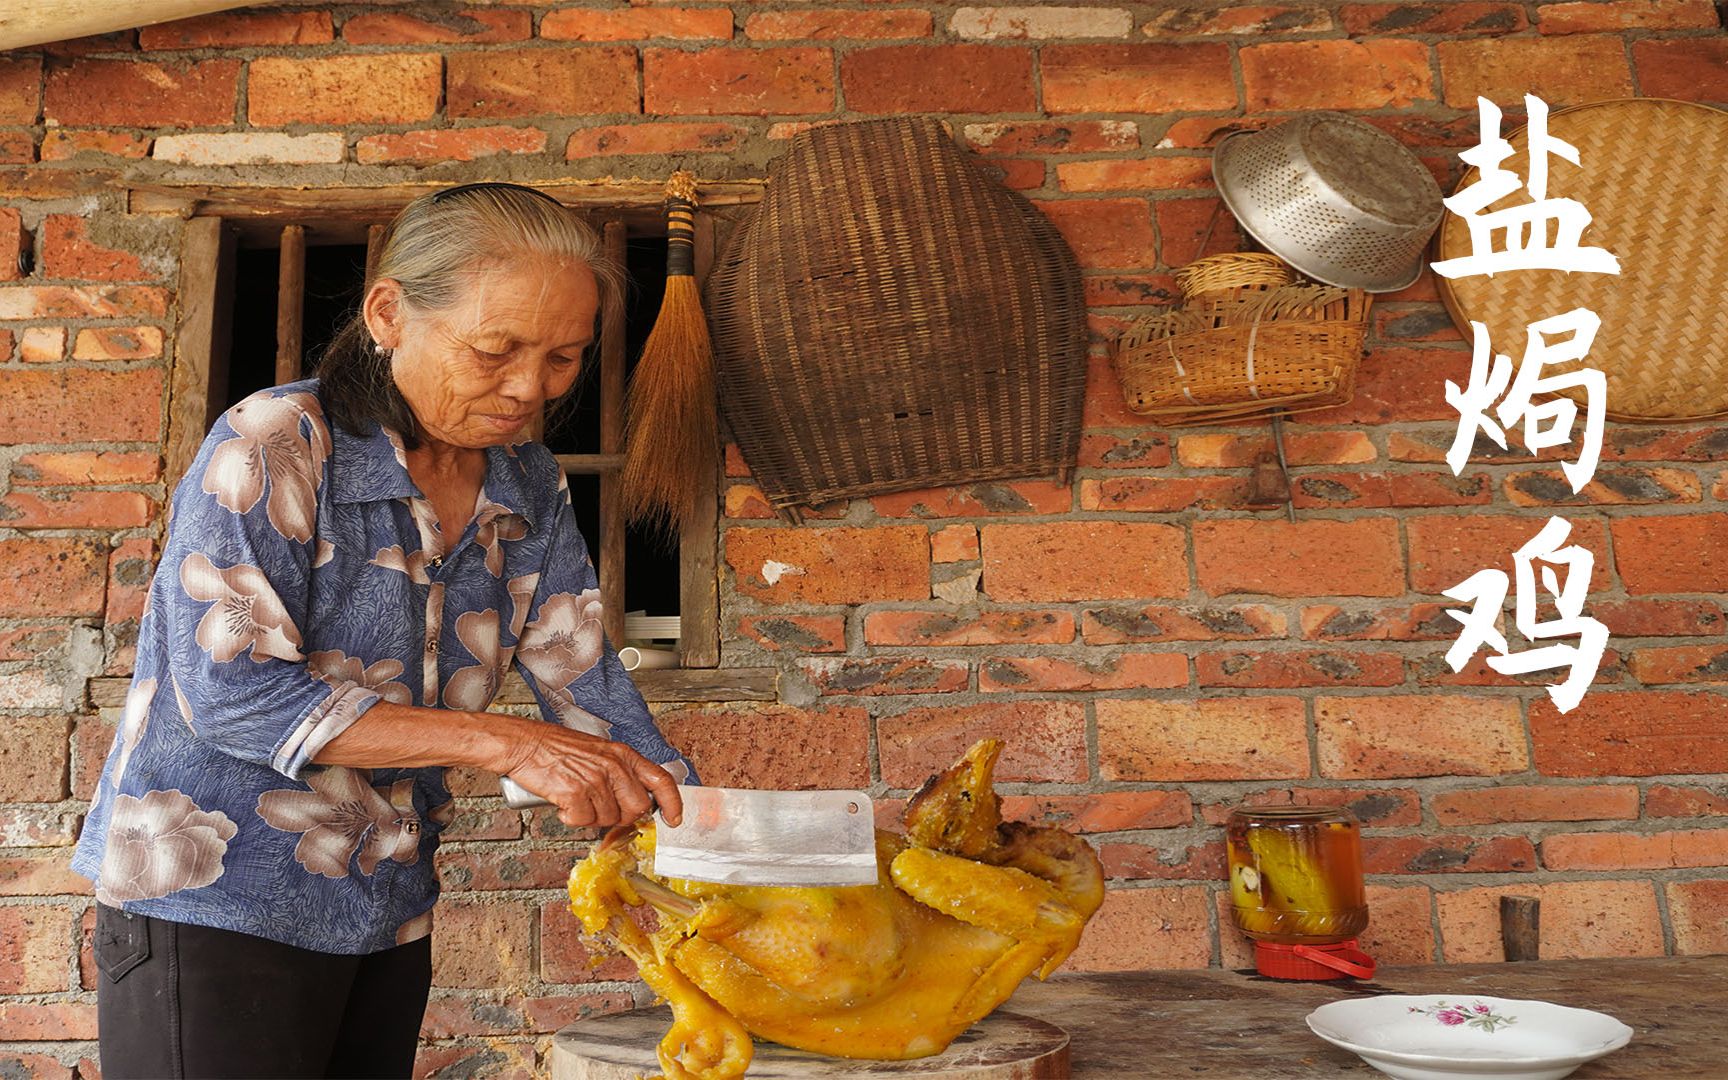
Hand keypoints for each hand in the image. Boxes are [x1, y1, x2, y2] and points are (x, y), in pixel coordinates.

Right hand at [498, 720, 682, 828]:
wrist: (524, 744)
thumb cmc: (555, 748)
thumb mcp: (598, 751)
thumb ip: (618, 773)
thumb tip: (630, 802)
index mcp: (622, 754)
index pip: (661, 779)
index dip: (672, 802)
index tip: (673, 819)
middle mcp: (613, 766)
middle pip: (637, 808)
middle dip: (622, 818)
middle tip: (601, 810)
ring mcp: (595, 780)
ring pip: (608, 818)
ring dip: (591, 817)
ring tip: (576, 799)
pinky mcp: (575, 793)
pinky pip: (583, 821)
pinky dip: (571, 819)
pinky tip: (563, 804)